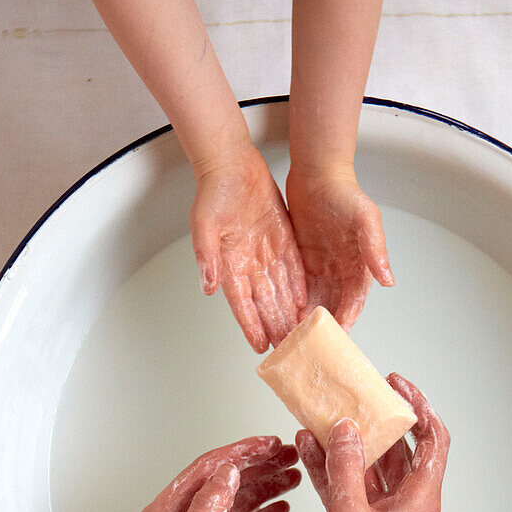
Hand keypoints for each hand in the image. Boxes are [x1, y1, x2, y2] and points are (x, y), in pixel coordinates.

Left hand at [118, 435, 300, 511]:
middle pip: (226, 483)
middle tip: (289, 455)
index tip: (268, 443)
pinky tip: (282, 511)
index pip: (208, 469)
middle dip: (259, 466)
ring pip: (238, 505)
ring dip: (265, 489)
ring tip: (293, 477)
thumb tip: (226, 474)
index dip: (240, 452)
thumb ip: (207, 510)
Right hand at [191, 144, 307, 352]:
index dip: (251, 325)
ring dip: (288, 312)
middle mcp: (247, 263)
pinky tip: (306, 303)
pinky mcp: (281, 240)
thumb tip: (209, 285)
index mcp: (227, 263)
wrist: (231, 163)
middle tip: (287, 349)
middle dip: (274, 326)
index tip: (260, 346)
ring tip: (299, 334)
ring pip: (279, 290)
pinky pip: (292, 270)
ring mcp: (265, 253)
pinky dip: (298, 288)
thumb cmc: (213, 190)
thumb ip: (206, 256)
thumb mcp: (205, 223)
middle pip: (263, 302)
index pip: (241, 303)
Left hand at [286, 168, 394, 330]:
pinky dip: (293, 304)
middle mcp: (342, 272)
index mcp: (360, 266)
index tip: (335, 334)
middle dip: (324, 327)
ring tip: (294, 336)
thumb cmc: (346, 192)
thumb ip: (376, 250)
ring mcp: (322, 269)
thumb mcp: (366, 219)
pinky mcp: (304, 263)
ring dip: (306, 320)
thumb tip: (388, 280)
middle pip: (334, 307)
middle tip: (311, 343)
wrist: (318, 173)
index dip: (345, 318)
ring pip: (314, 302)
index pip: (354, 301)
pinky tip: (283, 317)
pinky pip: (298, 289)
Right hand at [296, 374, 448, 511]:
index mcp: (420, 501)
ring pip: (369, 468)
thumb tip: (346, 430)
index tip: (398, 386)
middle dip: (378, 423)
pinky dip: (331, 469)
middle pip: (400, 451)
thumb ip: (346, 466)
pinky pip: (348, 488)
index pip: (433, 441)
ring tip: (324, 418)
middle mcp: (406, 507)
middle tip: (358, 398)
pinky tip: (308, 449)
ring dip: (348, 445)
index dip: (419, 408)